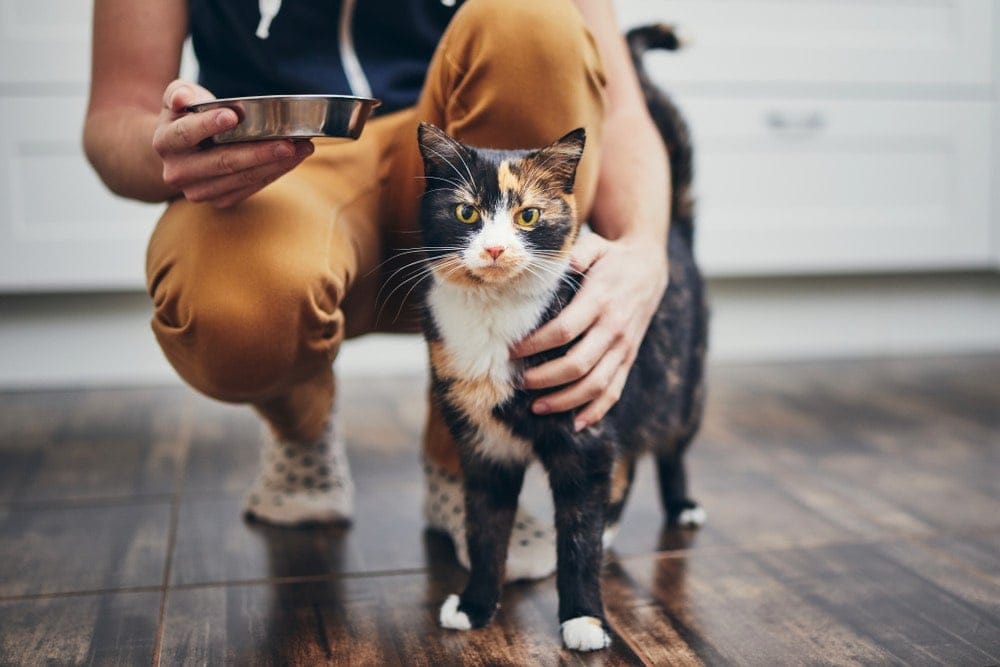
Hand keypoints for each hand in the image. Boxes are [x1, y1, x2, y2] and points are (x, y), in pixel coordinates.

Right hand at [151, 79, 314, 207]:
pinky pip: (251, 189)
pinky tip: (294, 159)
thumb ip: (180, 93)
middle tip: (288, 143)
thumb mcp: (179, 98)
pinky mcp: (219, 201)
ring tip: (302, 148)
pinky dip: (275, 173)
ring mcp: (198, 191)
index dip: (208, 125)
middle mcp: (178, 172)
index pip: (186, 134)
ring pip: (242, 178)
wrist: (179, 153)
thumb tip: (183, 99)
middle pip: (222, 162)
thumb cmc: (187, 117)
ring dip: (275, 165)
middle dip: (258, 152)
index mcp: (165, 142)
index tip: (233, 115)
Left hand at [511, 233, 667, 430]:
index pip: (564, 330)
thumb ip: (575, 255)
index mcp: (600, 300)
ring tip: (537, 407)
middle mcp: (613, 328)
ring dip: (565, 400)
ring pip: (596, 385)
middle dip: (544, 379)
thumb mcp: (594, 246)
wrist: (649, 267)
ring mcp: (623, 347)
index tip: (512, 351)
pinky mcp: (628, 358)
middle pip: (577, 364)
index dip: (536, 345)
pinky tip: (576, 424)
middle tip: (519, 382)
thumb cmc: (611, 257)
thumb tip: (558, 266)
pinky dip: (597, 411)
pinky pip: (615, 391)